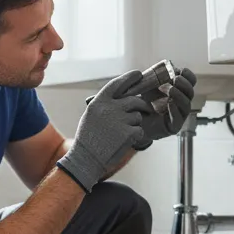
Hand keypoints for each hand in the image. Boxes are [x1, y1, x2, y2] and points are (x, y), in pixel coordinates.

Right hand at [57, 71, 150, 191]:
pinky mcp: (128, 133)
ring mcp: (120, 120)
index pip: (117, 84)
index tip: (139, 75)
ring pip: (137, 116)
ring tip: (122, 133)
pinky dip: (136, 135)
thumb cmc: (88, 138)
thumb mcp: (91, 115)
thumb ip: (106, 104)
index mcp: (99, 102)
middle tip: (146, 109)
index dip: (130, 78)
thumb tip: (125, 96)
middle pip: (134, 100)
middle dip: (142, 105)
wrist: (86, 159)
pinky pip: (139, 130)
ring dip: (135, 123)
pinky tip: (126, 141)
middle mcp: (110, 108)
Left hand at [134, 67, 196, 147]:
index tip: (182, 70)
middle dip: (184, 84)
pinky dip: (175, 110)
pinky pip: (178, 119)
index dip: (188, 76)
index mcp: (178, 91)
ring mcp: (178, 115)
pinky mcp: (173, 127)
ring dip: (179, 95)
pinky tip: (170, 103)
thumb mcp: (147, 86)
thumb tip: (164, 65)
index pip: (190, 83)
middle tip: (176, 78)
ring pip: (186, 105)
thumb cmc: (142, 103)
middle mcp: (181, 103)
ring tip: (170, 89)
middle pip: (190, 93)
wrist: (134, 121)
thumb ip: (154, 76)